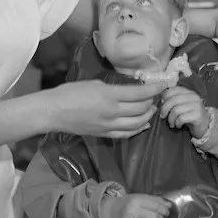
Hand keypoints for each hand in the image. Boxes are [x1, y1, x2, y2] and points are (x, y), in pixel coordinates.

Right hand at [50, 80, 166, 138]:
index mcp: (109, 95)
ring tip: (152, 108)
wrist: (53, 111)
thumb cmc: (70, 92)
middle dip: (152, 101)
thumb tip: (129, 91)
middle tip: (156, 94)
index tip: (164, 84)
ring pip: (137, 123)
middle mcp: (112, 112)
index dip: (155, 89)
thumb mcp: (94, 83)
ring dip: (148, 115)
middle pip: (141, 108)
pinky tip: (143, 124)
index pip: (140, 93)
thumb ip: (113, 88)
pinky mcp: (104, 134)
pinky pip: (126, 134)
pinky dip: (138, 129)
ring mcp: (109, 126)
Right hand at [104, 194, 171, 217]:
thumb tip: (170, 205)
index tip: (167, 212)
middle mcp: (131, 211)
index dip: (164, 210)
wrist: (112, 211)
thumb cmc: (129, 203)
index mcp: (135, 200)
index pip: (155, 206)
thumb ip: (155, 200)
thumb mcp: (140, 198)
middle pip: (154, 217)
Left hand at [159, 86, 208, 138]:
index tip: (162, 104)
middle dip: (165, 109)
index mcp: (188, 92)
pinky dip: (177, 123)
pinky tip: (178, 125)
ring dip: (170, 119)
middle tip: (163, 116)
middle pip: (173, 100)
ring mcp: (196, 105)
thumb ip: (173, 100)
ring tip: (171, 123)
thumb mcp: (181, 105)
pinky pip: (181, 118)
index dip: (164, 97)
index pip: (173, 90)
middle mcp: (193, 96)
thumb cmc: (189, 115)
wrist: (204, 126)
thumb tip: (161, 100)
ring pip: (176, 110)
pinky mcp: (198, 115)